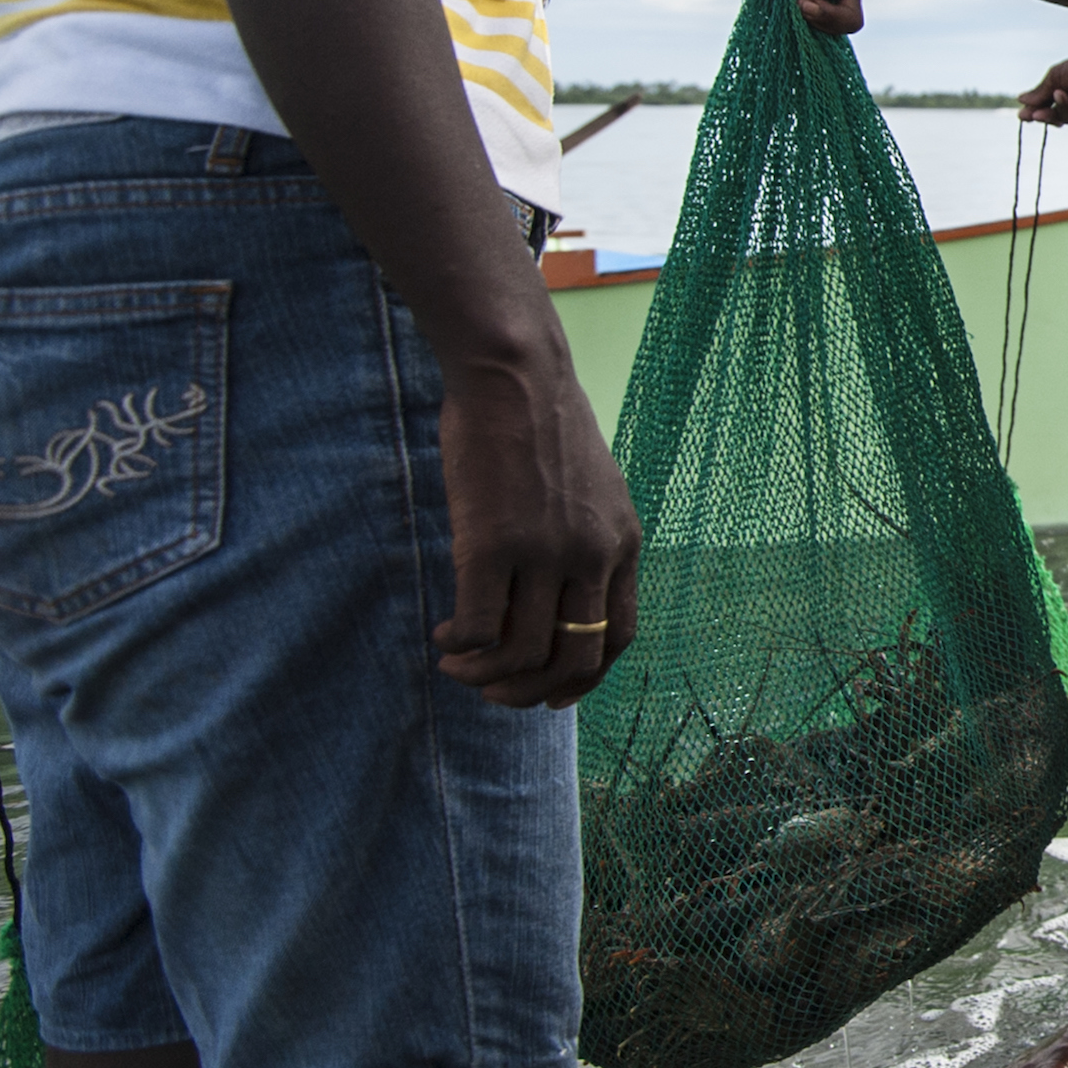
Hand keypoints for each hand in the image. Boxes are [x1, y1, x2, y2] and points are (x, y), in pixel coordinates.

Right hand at [431, 357, 640, 709]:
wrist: (515, 375)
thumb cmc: (542, 426)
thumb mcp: (594, 488)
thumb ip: (590, 539)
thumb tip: (563, 592)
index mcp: (623, 543)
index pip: (619, 638)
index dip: (584, 679)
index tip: (549, 693)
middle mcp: (593, 554)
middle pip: (575, 661)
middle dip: (530, 692)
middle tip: (491, 690)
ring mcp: (545, 551)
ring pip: (524, 654)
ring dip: (485, 676)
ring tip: (457, 665)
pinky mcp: (492, 543)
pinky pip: (480, 628)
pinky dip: (460, 648)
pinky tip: (444, 637)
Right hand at [1019, 48, 1067, 125]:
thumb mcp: (1055, 77)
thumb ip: (1040, 92)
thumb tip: (1020, 100)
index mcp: (1059, 86)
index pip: (1042, 103)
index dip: (1033, 111)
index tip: (1023, 116)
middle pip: (1052, 116)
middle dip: (1045, 115)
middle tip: (1037, 115)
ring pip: (1065, 119)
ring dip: (1065, 107)